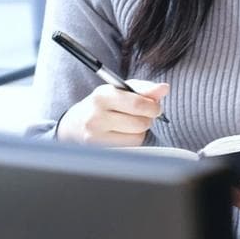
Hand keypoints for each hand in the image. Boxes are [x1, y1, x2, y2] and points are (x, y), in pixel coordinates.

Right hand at [54, 80, 168, 145]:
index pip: (138, 103)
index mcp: (102, 95)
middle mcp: (96, 116)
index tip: (155, 106)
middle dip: (148, 118)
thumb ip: (144, 88)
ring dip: (141, 130)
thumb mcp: (119, 90)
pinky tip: (123, 134)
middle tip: (143, 115)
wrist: (75, 125)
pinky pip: (131, 147)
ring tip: (130, 123)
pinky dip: (133, 140)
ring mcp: (95, 136)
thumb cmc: (104, 104)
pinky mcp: (100, 150)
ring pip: (138, 136)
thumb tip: (164, 88)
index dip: (153, 106)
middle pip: (141, 122)